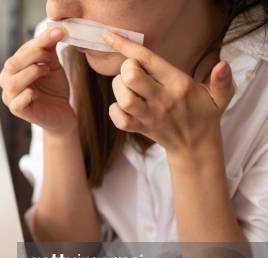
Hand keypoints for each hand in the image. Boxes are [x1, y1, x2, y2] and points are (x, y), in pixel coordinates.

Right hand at [0, 28, 76, 133]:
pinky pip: (18, 102)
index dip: (37, 43)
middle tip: (49, 56)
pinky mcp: (18, 112)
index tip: (57, 34)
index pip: (19, 52)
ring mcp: (10, 98)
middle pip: (11, 65)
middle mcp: (7, 82)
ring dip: (31, 73)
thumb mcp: (51, 63)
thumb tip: (54, 28)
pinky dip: (28, 95)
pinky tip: (38, 93)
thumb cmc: (53, 88)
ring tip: (46, 71)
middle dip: (32, 56)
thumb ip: (48, 47)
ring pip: (12, 83)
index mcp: (13, 68)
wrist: (62, 111)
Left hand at [103, 32, 234, 161]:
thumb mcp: (220, 96)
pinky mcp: (140, 129)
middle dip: (125, 68)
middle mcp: (162, 100)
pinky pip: (119, 120)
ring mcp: (149, 116)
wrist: (195, 145)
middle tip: (132, 70)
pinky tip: (123, 105)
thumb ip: (223, 80)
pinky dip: (115, 111)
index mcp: (179, 85)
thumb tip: (223, 65)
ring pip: (123, 98)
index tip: (110, 37)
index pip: (149, 60)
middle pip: (130, 77)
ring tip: (128, 86)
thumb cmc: (204, 113)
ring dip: (118, 88)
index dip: (127, 46)